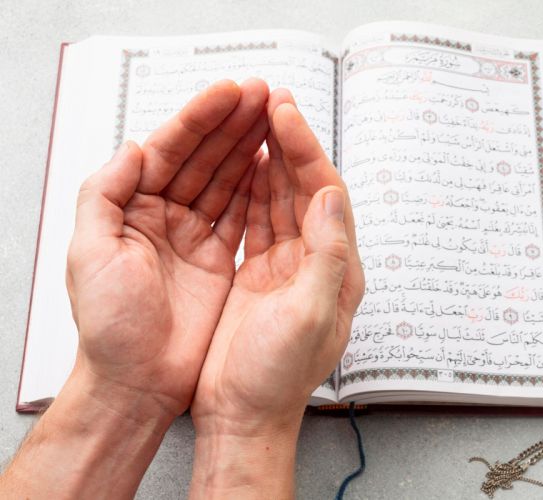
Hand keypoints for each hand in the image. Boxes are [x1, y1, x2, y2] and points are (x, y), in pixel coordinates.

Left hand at [65, 78, 268, 419]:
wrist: (138, 383)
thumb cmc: (111, 326)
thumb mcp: (90, 255)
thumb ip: (104, 194)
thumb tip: (135, 146)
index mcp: (130, 209)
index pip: (170, 150)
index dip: (201, 118)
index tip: (232, 92)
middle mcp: (163, 216)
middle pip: (202, 157)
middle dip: (233, 123)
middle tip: (264, 93)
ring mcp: (194, 237)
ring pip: (226, 179)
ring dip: (249, 146)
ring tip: (275, 115)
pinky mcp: (219, 259)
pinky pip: (240, 212)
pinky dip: (257, 186)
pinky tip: (271, 162)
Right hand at [189, 90, 364, 497]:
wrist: (243, 414)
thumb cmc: (278, 376)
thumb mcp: (311, 315)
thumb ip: (328, 253)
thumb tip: (333, 195)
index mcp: (337, 269)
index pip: (325, 194)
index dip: (306, 150)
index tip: (285, 113)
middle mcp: (317, 262)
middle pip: (305, 189)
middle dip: (290, 144)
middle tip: (272, 100)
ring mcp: (287, 267)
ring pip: (280, 199)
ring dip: (271, 159)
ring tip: (258, 120)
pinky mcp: (259, 275)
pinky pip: (258, 220)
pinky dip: (251, 190)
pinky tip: (243, 166)